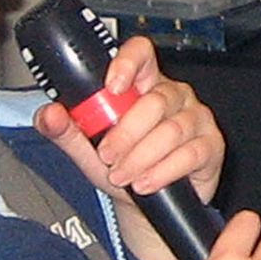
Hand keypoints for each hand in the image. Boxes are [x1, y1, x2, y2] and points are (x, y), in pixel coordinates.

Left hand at [34, 35, 223, 259]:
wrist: (145, 205)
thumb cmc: (120, 166)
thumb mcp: (87, 149)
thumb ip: (66, 130)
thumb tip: (49, 114)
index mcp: (142, 84)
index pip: (141, 54)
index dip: (128, 62)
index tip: (112, 86)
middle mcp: (173, 95)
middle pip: (154, 100)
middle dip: (126, 133)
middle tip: (107, 156)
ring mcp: (196, 118)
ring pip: (172, 130)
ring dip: (142, 157)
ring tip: (123, 176)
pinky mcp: (211, 145)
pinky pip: (190, 153)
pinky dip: (163, 171)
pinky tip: (146, 183)